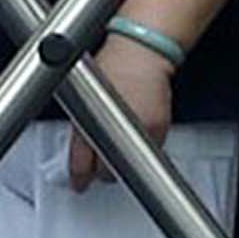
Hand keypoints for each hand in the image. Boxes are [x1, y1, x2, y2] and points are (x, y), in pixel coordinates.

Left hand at [63, 30, 177, 186]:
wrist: (142, 53)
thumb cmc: (113, 66)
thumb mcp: (84, 97)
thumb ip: (83, 125)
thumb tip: (81, 145)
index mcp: (93, 121)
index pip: (82, 163)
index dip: (79, 178)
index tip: (79, 185)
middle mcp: (117, 128)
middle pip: (108, 171)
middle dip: (102, 173)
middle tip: (99, 170)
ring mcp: (139, 130)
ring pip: (130, 164)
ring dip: (122, 163)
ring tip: (118, 152)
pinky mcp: (159, 128)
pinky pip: (150, 151)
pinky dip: (142, 150)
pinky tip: (137, 141)